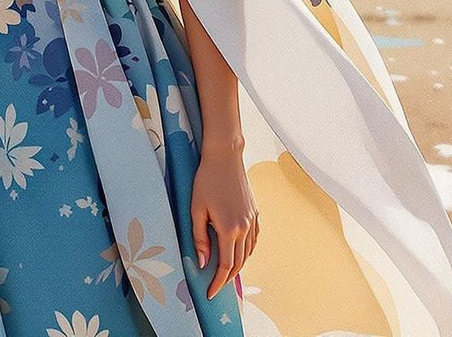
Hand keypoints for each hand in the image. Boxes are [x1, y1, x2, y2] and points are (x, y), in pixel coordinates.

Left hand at [191, 143, 259, 297]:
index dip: (217, 282)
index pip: (225, 265)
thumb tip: (204, 263)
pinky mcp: (255, 214)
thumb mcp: (196, 209)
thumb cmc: (205, 181)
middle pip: (238, 263)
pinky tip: (239, 254)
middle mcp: (245, 228)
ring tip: (224, 274)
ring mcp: (252, 221)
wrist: (224, 158)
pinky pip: (253, 240)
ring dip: (237, 266)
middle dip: (227, 278)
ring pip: (247, 253)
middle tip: (215, 287)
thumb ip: (199, 238)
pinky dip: (247, 252)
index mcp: (229, 229)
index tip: (210, 293)